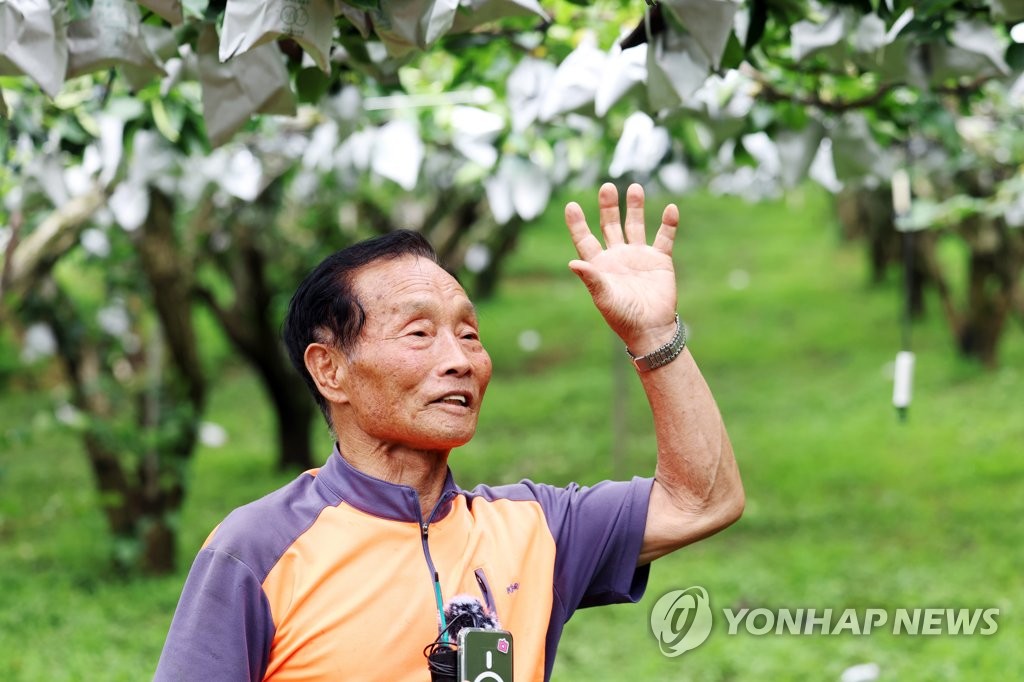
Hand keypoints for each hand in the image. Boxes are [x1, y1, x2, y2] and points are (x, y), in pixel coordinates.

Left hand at [564, 182, 678, 352]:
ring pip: (635, 226)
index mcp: (600, 265)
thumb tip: (572, 264)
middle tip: (607, 187)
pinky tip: (670, 209)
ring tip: (634, 187)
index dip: (577, 224)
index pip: (585, 240)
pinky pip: (664, 238)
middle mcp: (618, 257)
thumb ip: (591, 279)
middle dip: (608, 207)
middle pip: (610, 225)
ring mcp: (639, 257)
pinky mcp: (659, 261)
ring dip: (635, 207)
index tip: (571, 206)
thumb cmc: (623, 317)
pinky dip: (668, 224)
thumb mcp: (604, 298)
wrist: (651, 329)